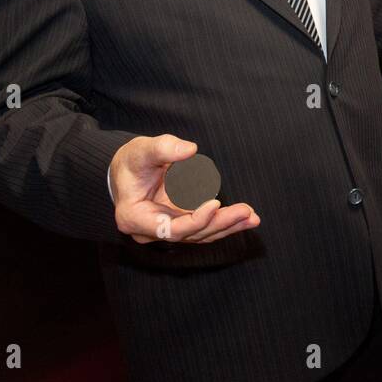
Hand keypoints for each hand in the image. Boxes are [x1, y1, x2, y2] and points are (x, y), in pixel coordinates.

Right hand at [109, 135, 259, 243]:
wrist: (129, 170)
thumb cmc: (132, 161)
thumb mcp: (141, 150)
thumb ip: (162, 148)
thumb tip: (190, 149)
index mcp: (134, 217)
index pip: (169, 229)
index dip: (194, 220)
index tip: (215, 204)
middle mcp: (150, 231)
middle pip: (190, 234)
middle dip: (220, 223)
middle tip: (246, 212)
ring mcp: (167, 230)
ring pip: (200, 234)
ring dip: (228, 226)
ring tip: (251, 217)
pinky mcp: (181, 225)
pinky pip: (204, 227)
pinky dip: (225, 223)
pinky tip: (245, 218)